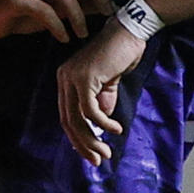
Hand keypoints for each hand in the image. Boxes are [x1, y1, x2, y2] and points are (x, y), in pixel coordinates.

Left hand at [55, 20, 145, 164]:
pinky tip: (115, 129)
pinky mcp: (84, 78)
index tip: (91, 154)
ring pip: (77, 119)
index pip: (67, 116)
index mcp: (66, 81)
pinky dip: (103, 124)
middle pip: (68, 121)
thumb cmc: (120, 54)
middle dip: (83, 144)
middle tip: (99, 160)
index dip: (78, 138)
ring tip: (107, 152)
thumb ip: (103, 102)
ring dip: (93, 140)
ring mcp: (71, 77)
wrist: (129, 32)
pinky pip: (91, 110)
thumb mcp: (109, 84)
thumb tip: (100, 126)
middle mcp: (64, 79)